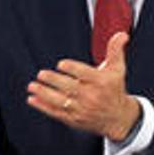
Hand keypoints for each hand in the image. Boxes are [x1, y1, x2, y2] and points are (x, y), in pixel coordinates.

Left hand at [26, 32, 140, 140]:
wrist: (118, 118)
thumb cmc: (115, 90)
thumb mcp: (117, 69)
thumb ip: (115, 50)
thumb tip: (121, 34)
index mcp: (102, 82)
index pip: (85, 74)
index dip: (72, 68)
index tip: (61, 64)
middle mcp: (91, 96)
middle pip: (70, 87)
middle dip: (54, 81)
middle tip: (41, 74)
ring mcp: (82, 109)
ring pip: (60, 101)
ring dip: (44, 93)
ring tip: (32, 86)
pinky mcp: (74, 119)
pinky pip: (56, 113)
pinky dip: (43, 107)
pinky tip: (32, 99)